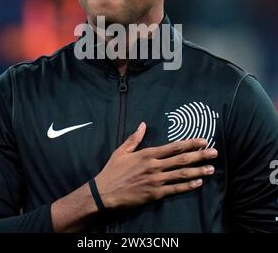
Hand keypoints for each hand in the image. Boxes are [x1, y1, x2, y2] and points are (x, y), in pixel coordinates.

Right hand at [95, 122, 217, 209]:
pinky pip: (175, 189)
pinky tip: (199, 183)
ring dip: (198, 171)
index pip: (174, 146)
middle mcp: (155, 166)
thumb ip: (135, 138)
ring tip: (211, 168)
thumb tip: (143, 124)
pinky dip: (188, 186)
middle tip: (214, 153)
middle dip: (200, 155)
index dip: (190, 143)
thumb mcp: (122, 151)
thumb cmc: (113, 170)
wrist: (105, 193)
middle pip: (182, 159)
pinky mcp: (155, 194)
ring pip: (182, 174)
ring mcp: (156, 181)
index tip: (203, 140)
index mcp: (148, 154)